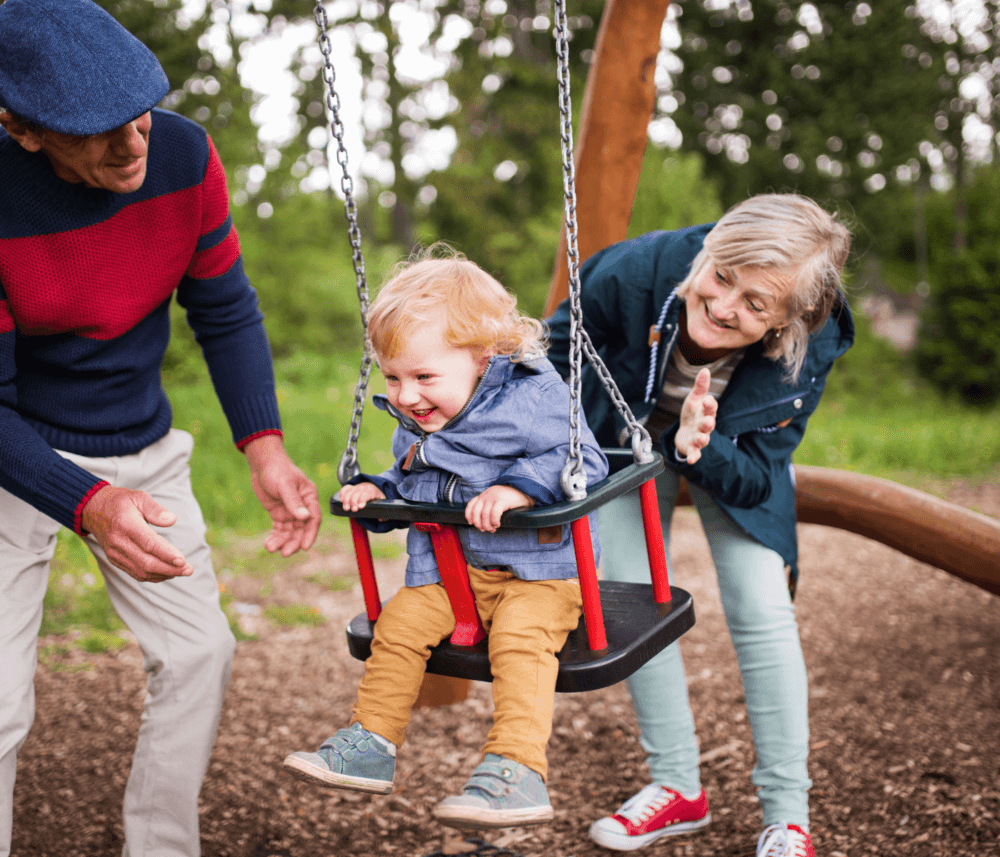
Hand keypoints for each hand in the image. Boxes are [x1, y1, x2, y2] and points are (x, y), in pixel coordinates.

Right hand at [81, 485, 193, 582]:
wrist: (93, 509)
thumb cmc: (121, 502)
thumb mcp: (139, 497)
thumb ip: (156, 509)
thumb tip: (172, 520)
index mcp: (126, 525)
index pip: (149, 544)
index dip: (167, 554)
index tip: (183, 561)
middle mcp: (118, 542)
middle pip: (146, 562)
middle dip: (170, 569)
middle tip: (189, 570)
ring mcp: (115, 553)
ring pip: (141, 571)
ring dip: (164, 574)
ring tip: (182, 572)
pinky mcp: (114, 559)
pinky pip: (135, 573)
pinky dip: (153, 576)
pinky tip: (167, 573)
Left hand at [243, 435, 320, 555]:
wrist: (262, 464)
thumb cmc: (277, 469)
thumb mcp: (285, 484)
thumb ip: (294, 501)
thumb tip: (304, 518)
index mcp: (309, 497)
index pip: (313, 519)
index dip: (310, 534)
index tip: (304, 547)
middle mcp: (302, 506)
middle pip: (302, 529)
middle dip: (294, 542)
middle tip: (285, 553)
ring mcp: (290, 511)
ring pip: (290, 531)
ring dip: (282, 541)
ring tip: (270, 548)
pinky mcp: (279, 513)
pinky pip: (280, 529)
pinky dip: (275, 537)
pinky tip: (268, 543)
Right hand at [339, 482, 385, 510]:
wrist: (374, 486)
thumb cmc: (378, 496)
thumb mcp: (383, 502)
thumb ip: (383, 512)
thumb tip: (381, 519)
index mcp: (373, 491)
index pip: (367, 493)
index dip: (363, 499)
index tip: (360, 507)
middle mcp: (364, 487)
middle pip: (357, 493)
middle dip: (353, 502)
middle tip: (353, 510)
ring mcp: (357, 487)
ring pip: (350, 491)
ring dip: (346, 500)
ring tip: (346, 508)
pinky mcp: (351, 487)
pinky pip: (345, 488)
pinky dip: (342, 493)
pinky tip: (341, 500)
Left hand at [465, 485, 533, 532]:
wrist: (526, 490)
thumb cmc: (512, 499)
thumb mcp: (497, 500)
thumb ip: (490, 506)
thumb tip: (483, 522)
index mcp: (485, 495)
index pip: (471, 505)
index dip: (469, 516)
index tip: (471, 523)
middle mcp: (487, 495)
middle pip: (476, 512)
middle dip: (478, 524)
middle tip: (485, 530)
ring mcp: (494, 497)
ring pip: (484, 515)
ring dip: (487, 525)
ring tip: (493, 529)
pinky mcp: (502, 500)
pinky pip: (494, 514)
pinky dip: (494, 522)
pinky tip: (498, 524)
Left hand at [675, 367, 717, 464]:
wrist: (685, 431)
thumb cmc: (692, 414)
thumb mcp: (694, 399)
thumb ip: (700, 387)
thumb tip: (705, 369)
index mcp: (706, 412)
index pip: (710, 407)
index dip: (709, 404)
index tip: (706, 399)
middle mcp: (705, 426)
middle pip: (709, 424)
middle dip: (708, 423)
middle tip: (707, 422)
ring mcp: (699, 438)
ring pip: (703, 439)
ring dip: (702, 438)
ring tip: (700, 438)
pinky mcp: (693, 448)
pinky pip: (695, 453)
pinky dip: (694, 456)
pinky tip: (691, 460)